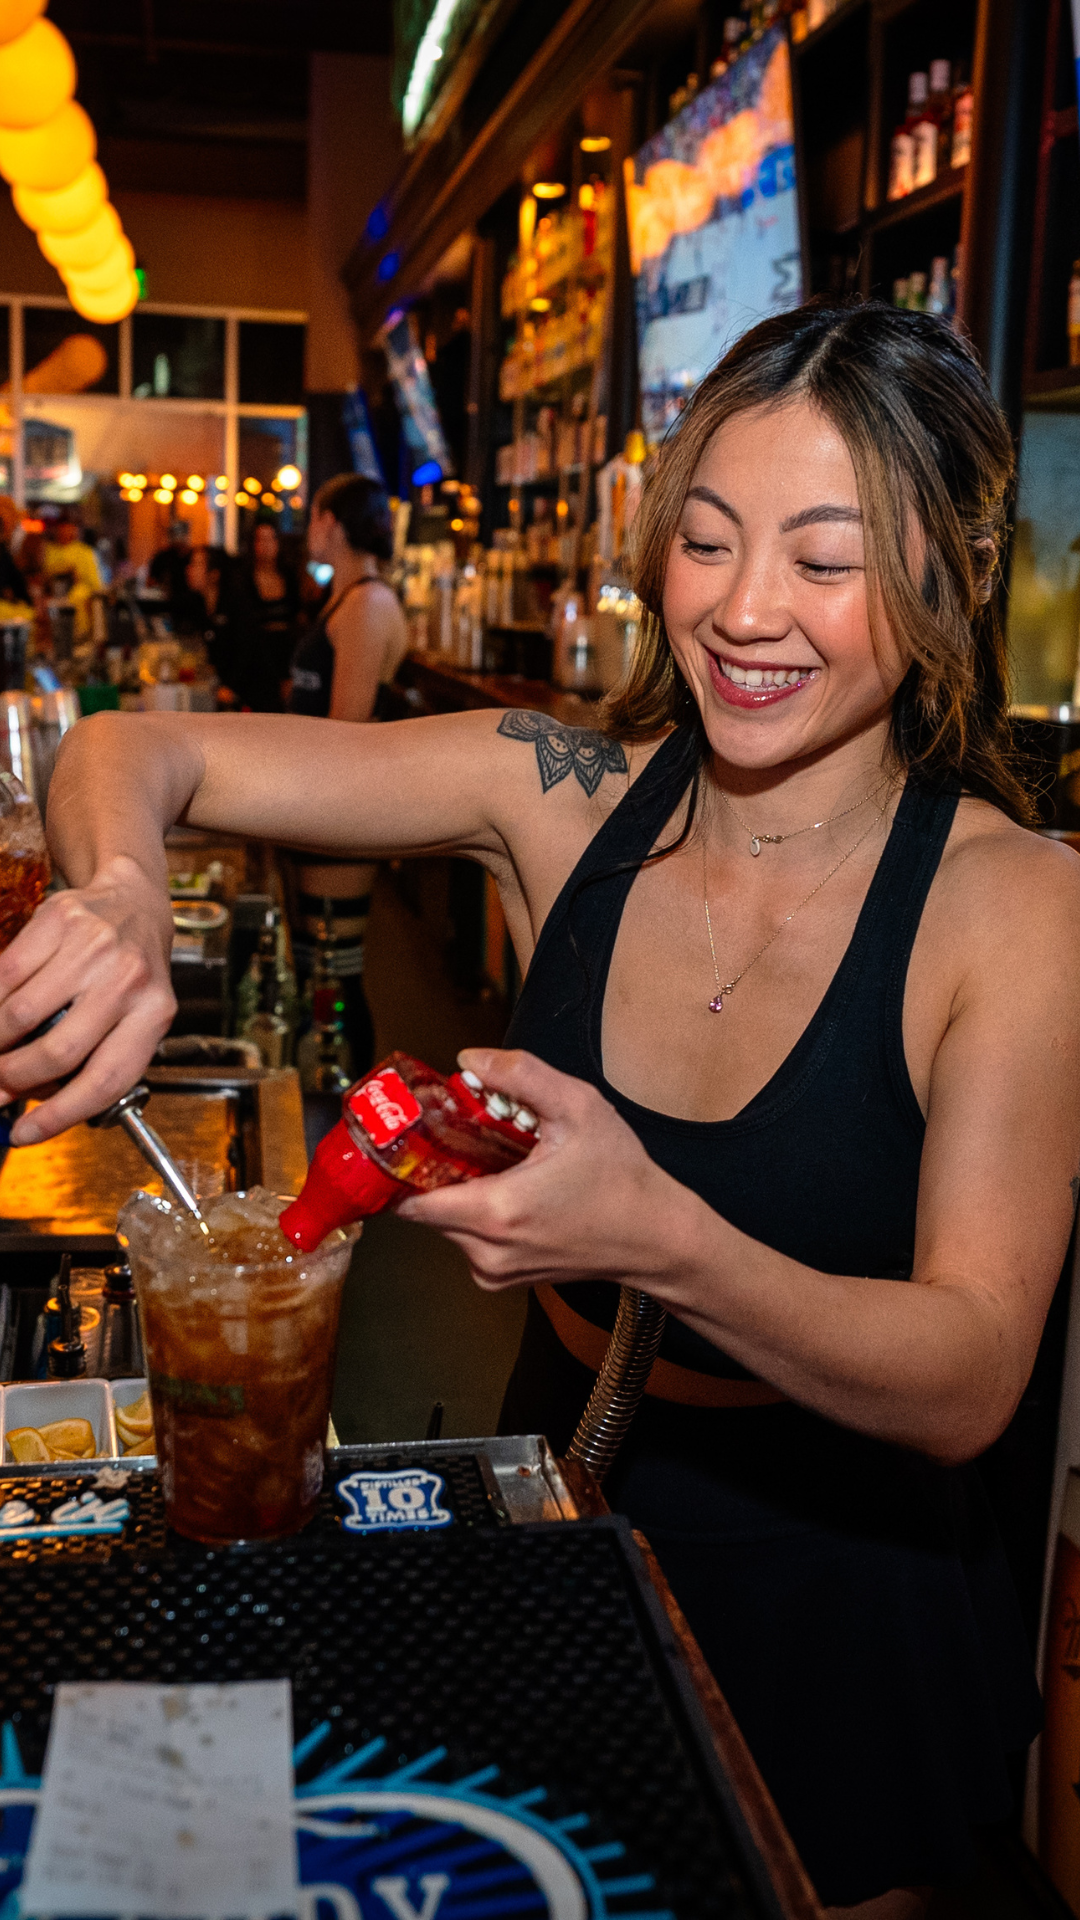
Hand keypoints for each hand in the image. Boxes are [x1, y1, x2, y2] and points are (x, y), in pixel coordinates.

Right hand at [0, 854, 176, 1142]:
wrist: (135, 901)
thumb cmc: (131, 974)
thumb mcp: (136, 1018)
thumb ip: (98, 1059)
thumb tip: (33, 1102)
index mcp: (155, 1014)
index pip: (106, 1080)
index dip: (60, 1115)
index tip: (24, 1135)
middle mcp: (129, 979)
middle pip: (58, 1050)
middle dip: (14, 1079)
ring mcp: (94, 947)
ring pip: (21, 1014)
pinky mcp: (60, 920)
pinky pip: (6, 974)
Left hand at [397, 1048, 695, 1293]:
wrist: (657, 1238)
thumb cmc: (623, 1180)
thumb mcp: (579, 1107)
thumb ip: (520, 1074)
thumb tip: (471, 1059)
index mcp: (497, 1211)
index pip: (408, 1200)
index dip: (402, 1165)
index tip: (411, 1136)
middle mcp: (487, 1251)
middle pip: (425, 1207)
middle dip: (439, 1168)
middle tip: (465, 1136)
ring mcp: (493, 1272)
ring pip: (446, 1223)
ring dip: (459, 1190)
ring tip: (497, 1161)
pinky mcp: (503, 1278)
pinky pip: (468, 1239)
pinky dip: (478, 1212)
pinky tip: (512, 1188)